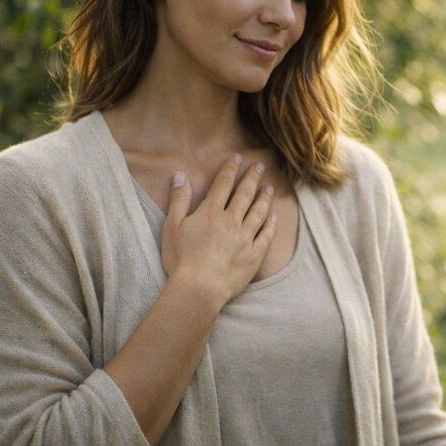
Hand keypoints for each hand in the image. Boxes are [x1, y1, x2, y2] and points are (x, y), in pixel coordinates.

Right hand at [160, 154, 276, 308]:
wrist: (200, 288)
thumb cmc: (181, 259)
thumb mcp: (172, 226)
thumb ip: (178, 200)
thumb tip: (180, 176)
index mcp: (211, 212)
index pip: (223, 184)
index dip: (231, 169)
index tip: (238, 158)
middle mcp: (231, 221)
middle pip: (244, 195)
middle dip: (252, 178)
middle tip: (260, 166)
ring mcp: (245, 238)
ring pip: (258, 213)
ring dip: (265, 199)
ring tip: (270, 188)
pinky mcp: (254, 256)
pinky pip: (265, 236)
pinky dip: (270, 225)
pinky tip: (274, 217)